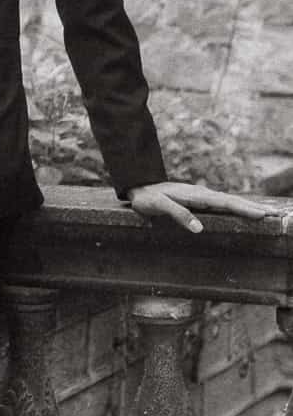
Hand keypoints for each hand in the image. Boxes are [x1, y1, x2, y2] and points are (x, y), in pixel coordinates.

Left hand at [127, 180, 272, 235]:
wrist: (138, 186)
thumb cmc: (147, 198)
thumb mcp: (158, 206)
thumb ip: (178, 215)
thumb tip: (199, 229)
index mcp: (196, 195)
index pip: (225, 203)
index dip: (244, 209)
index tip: (262, 215)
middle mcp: (202, 194)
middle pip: (233, 201)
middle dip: (255, 208)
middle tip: (276, 214)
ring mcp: (202, 196)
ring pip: (230, 202)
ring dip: (249, 207)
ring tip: (267, 213)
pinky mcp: (199, 200)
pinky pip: (223, 204)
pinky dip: (237, 207)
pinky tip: (244, 211)